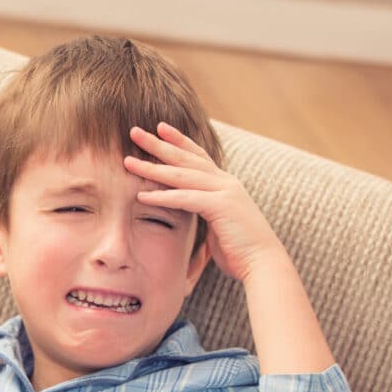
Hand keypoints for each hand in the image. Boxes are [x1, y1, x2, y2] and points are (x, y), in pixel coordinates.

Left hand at [124, 122, 284, 282]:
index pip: (198, 156)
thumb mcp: (217, 224)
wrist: (263, 263)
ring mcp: (225, 192)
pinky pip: (185, 198)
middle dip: (159, 144)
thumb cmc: (239, 250)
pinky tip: (141, 196)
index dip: (179, 140)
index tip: (159, 128)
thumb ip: (202, 211)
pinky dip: (162, 197)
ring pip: (181, 175)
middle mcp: (226, 182)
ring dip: (152, 168)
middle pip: (186, 158)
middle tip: (134, 132)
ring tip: (128, 162)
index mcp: (225, 184)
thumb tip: (184, 210)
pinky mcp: (221, 207)